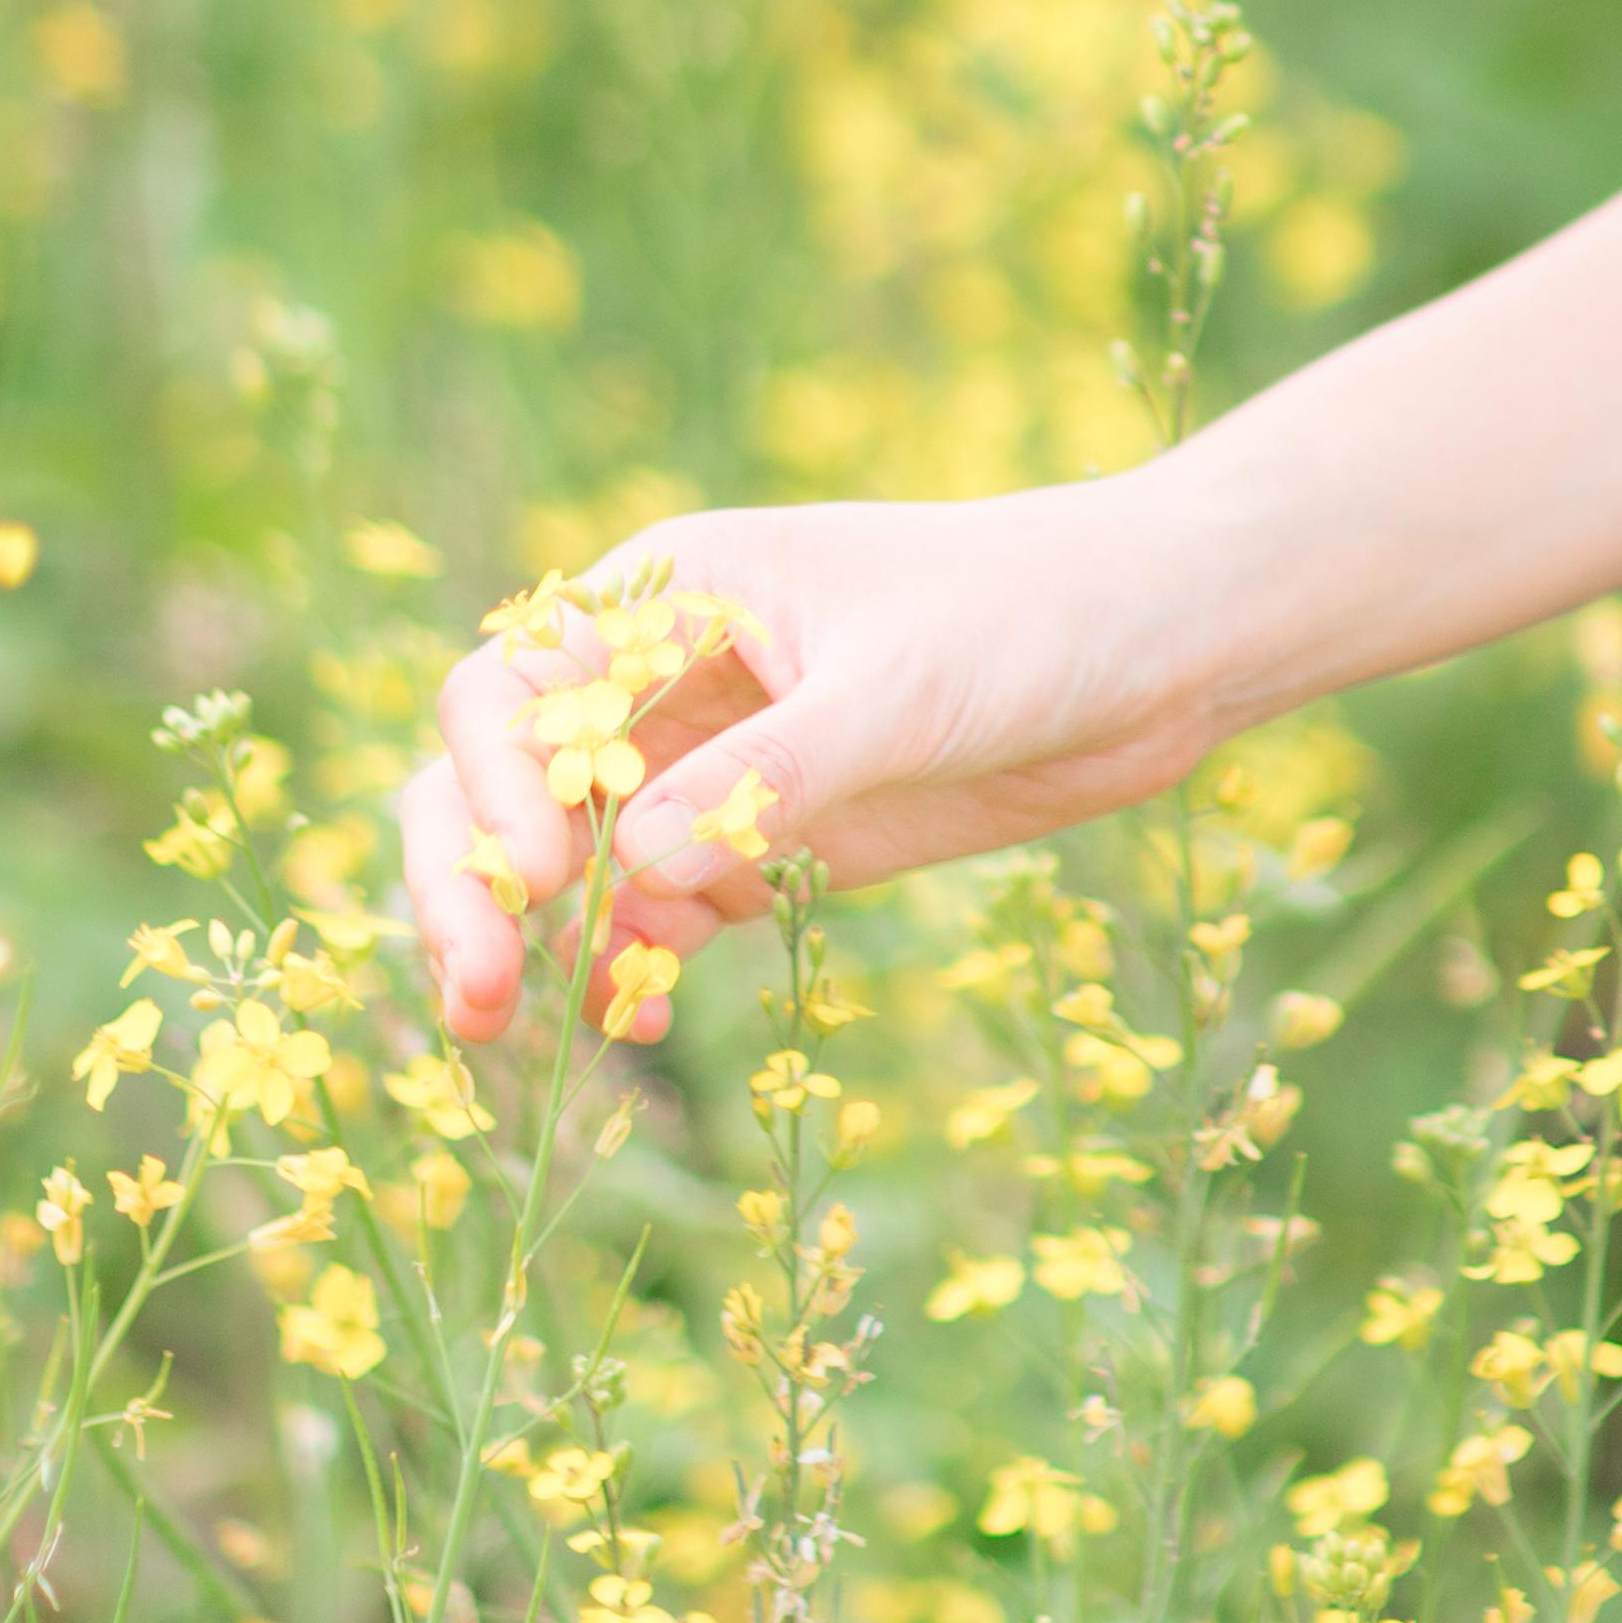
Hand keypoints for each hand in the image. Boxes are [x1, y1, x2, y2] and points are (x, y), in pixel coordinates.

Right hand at [395, 479, 1239, 1047]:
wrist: (1154, 650)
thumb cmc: (1030, 617)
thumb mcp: (902, 686)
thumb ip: (766, 772)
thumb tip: (617, 864)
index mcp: (674, 591)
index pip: (513, 687)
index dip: (493, 783)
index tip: (534, 875)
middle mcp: (666, 675)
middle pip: (501, 779)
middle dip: (468, 883)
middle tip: (477, 1003)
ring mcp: (709, 762)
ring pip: (562, 860)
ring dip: (532, 941)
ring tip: (537, 1030)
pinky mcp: (765, 837)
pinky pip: (650, 909)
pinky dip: (624, 963)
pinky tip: (646, 1014)